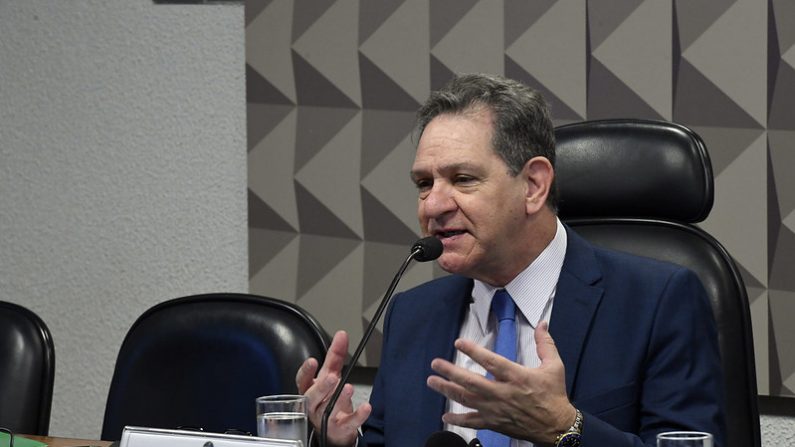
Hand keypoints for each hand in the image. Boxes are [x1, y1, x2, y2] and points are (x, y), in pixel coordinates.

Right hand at [296, 330, 371, 446]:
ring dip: (338, 399)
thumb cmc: (328, 399)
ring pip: (328, 410)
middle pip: (313, 397)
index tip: (312, 361)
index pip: (302, 380)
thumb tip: (341, 335)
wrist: (334, 429)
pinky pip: (348, 423)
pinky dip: (357, 416)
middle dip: (321, 387)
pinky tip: (365, 407)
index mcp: (310, 390)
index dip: (306, 371)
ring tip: (348, 388)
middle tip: (332, 377)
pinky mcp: (340, 428)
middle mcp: (314, 405)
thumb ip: (335, 356)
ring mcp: (325, 419)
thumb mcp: (330, 375)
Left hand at [426, 321, 575, 443]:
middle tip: (435, 363)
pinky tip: (445, 415)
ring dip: (448, 390)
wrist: (557, 427)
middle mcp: (503, 393)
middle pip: (471, 382)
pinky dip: (458, 420)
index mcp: (516, 377)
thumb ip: (546, 344)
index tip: (459, 342)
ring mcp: (496, 409)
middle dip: (450, 372)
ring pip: (467, 399)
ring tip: (432, 382)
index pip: (491, 362)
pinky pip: (473, 421)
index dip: (473, 351)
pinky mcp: (494, 422)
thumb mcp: (554, 366)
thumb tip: (543, 324)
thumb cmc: (554, 396)